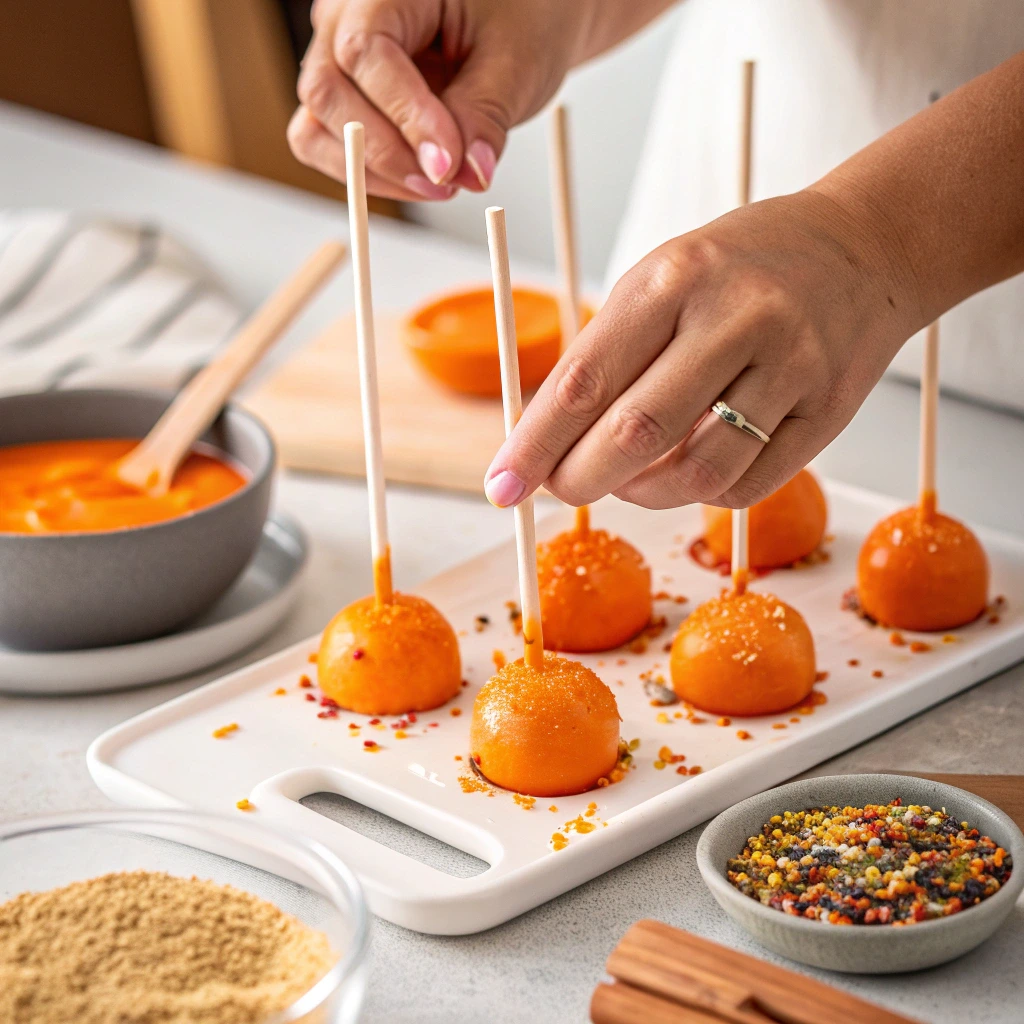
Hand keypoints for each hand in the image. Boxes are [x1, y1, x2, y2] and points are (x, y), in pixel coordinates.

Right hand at [287, 0, 593, 200]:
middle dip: (386, 152)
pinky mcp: (346, 96)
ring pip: (316, 127)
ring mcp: (336, 56)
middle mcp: (345, 14)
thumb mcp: (517, 61)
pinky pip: (329, 144)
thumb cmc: (522, 14)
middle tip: (446, 185)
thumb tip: (468, 175)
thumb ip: (485, 116)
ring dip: (372, 171)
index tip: (447, 167)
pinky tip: (421, 181)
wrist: (523, 13)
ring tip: (440, 186)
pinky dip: (370, 173)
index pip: (366, 54)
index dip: (405, 119)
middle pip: (327, 93)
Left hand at [484, 189, 920, 510]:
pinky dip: (699, 494)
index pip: (584, 380)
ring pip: (695, 471)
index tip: (501, 486)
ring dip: (642, 494)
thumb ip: (605, 357)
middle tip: (560, 490)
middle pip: (635, 433)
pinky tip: (686, 472)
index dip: (534, 444)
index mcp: (675, 278)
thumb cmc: (739, 269)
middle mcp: (736, 318)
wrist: (862, 250)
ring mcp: (790, 367)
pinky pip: (747, 485)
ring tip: (626, 480)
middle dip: (580, 479)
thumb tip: (543, 444)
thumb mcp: (659, 281)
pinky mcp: (829, 412)